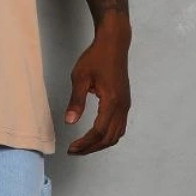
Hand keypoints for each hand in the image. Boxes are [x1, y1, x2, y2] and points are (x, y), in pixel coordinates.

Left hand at [64, 26, 131, 154]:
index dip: (85, 143)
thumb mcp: (80, 77)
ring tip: (83, 147)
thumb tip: (69, 122)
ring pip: (116, 134)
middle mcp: (122, 106)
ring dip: (100, 144)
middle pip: (109, 138)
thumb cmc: (96, 57)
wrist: (114, 44)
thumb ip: (76, 101)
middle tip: (74, 151)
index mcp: (112, 101)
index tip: (71, 148)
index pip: (99, 131)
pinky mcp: (124, 102)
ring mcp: (125, 105)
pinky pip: (119, 126)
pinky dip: (108, 136)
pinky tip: (96, 136)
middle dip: (91, 148)